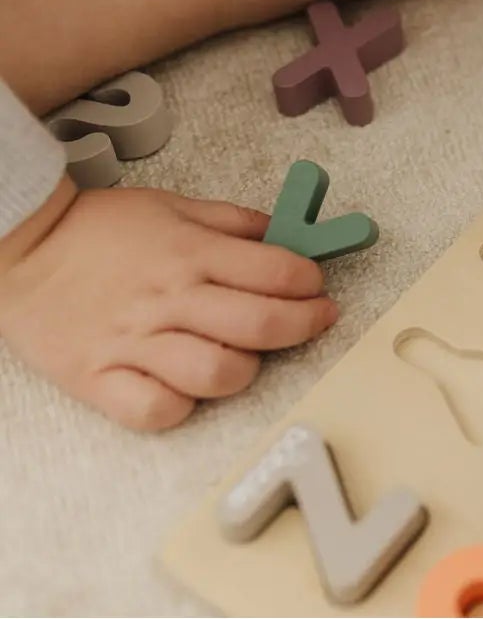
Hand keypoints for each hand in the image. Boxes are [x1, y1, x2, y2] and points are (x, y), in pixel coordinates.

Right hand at [0, 179, 338, 430]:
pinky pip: (155, 410)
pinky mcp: (98, 379)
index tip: (318, 288)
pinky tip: (188, 388)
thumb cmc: (97, 230)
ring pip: (217, 374)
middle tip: (316, 320)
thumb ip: (233, 222)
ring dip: (246, 370)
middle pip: (261, 325)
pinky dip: (181, 405)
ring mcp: (133, 343)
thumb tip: (286, 234)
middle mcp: (168, 299)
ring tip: (247, 358)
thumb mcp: (173, 207)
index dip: (311, 283)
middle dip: (305, 325)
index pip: (277, 272)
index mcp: (190, 253)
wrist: (19, 249)